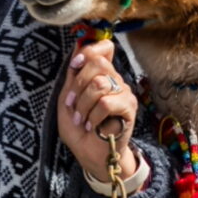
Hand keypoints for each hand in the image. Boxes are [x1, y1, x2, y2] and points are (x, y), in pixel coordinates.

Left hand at [57, 40, 137, 181]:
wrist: (89, 153)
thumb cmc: (77, 125)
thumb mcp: (68, 97)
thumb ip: (73, 73)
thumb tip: (78, 44)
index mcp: (101, 74)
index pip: (105, 47)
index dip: (89, 51)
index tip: (75, 65)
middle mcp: (115, 79)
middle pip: (99, 62)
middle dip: (78, 84)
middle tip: (72, 103)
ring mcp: (124, 93)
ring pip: (100, 84)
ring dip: (83, 104)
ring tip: (80, 118)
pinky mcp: (129, 109)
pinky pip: (107, 102)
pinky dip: (93, 115)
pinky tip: (91, 126)